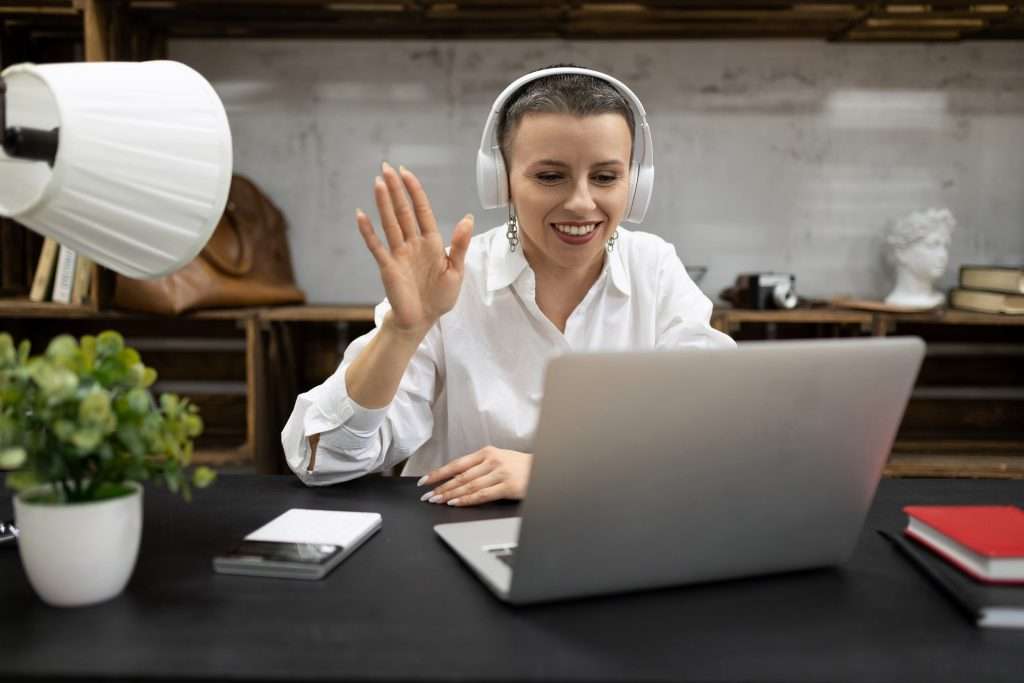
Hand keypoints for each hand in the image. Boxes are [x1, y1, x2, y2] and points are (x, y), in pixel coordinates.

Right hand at [356, 162, 473, 336]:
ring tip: (377, 183)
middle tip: (386, 167)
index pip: (421, 210)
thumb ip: (460, 245)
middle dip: (395, 189)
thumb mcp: (456, 271)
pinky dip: (368, 231)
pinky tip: (361, 215)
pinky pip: (376, 246)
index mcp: (432, 242)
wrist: (423, 320)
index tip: (406, 173)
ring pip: (390, 223)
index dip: (414, 191)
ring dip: (383, 203)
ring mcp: (399, 253)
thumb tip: (468, 218)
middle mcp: (413, 243)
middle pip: (403, 211)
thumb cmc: (440, 297)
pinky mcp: (388, 266)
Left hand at [417, 447, 532, 506]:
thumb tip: (456, 478)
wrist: (545, 467)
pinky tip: (456, 503)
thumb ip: (480, 466)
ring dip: (450, 494)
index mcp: (487, 452)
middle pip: (460, 476)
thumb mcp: (500, 459)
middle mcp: (492, 460)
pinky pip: (482, 495)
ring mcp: (500, 473)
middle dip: (441, 487)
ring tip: (437, 501)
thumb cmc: (521, 466)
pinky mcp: (508, 486)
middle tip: (427, 496)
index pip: (457, 463)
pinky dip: (467, 499)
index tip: (424, 481)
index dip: (439, 472)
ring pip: (468, 485)